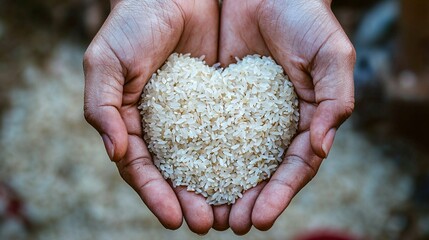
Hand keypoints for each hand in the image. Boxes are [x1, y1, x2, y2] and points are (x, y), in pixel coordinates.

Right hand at [83, 0, 218, 233]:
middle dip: (188, 200)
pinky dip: (237, 157)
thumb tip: (116, 153)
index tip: (172, 219)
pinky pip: (230, 133)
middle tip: (207, 224)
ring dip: (215, 189)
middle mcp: (163, 126)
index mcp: (131, 122)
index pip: (141, 168)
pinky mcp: (220, 102)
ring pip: (204, 161)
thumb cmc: (132, 24)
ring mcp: (193, 117)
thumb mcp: (107, 62)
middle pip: (175, 173)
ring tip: (231, 214)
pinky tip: (251, 176)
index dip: (154, 194)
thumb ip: (102, 107)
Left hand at [219, 0, 354, 233]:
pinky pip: (208, 131)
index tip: (260, 218)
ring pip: (234, 159)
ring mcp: (245, 115)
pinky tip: (186, 177)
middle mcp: (275, 124)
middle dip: (249, 200)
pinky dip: (200, 156)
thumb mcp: (331, 55)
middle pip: (263, 171)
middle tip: (231, 224)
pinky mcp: (219, 100)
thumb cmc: (306, 18)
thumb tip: (322, 149)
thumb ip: (335, 100)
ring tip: (208, 214)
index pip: (296, 166)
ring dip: (223, 189)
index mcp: (307, 120)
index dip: (280, 194)